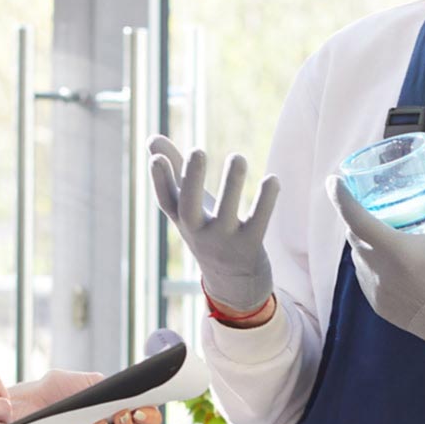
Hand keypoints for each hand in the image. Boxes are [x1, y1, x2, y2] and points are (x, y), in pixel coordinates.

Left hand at [18, 370, 163, 423]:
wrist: (28, 399)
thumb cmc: (58, 388)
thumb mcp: (90, 382)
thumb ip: (113, 388)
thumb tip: (132, 395)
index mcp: (115, 410)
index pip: (143, 418)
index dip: (149, 416)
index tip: (143, 410)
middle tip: (122, 413)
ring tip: (97, 423)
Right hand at [148, 136, 278, 315]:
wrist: (234, 285)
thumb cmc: (209, 231)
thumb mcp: (190, 206)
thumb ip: (174, 171)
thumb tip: (152, 138)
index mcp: (183, 220)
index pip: (166, 200)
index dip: (159, 180)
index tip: (156, 158)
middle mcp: (199, 232)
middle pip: (188, 207)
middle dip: (191, 179)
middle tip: (197, 150)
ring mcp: (224, 242)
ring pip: (226, 213)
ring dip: (231, 184)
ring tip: (237, 156)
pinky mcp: (250, 248)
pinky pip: (258, 224)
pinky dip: (266, 202)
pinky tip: (272, 179)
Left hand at [328, 162, 424, 352]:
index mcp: (394, 250)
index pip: (355, 217)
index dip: (340, 197)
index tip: (334, 181)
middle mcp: (378, 271)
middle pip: (355, 236)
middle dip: (358, 219)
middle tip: (372, 207)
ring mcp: (375, 291)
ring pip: (359, 258)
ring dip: (366, 243)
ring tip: (385, 234)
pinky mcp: (379, 306)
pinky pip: (367, 278)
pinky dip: (373, 265)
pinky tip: (390, 263)